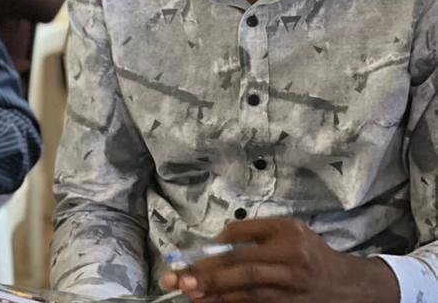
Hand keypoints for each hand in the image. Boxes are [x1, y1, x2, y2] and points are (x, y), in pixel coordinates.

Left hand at [158, 217, 399, 301]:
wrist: (343, 285)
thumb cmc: (309, 249)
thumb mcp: (286, 227)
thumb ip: (251, 230)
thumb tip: (217, 240)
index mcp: (286, 244)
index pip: (243, 253)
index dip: (213, 260)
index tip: (187, 264)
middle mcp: (288, 271)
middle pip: (242, 277)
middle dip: (208, 280)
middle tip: (180, 283)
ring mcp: (287, 296)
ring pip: (247, 298)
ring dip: (216, 297)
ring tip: (190, 295)